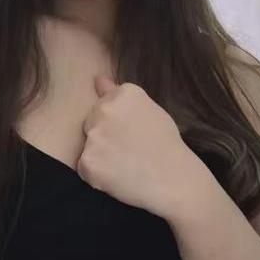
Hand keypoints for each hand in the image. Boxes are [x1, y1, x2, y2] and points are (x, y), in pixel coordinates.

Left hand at [75, 75, 205, 220]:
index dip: (116, 123)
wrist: (175, 180)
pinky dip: (97, 175)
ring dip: (99, 156)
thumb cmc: (167, 145)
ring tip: (125, 165)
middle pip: (91, 123)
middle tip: (128, 151)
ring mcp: (95, 136)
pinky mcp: (88, 162)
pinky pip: (84, 168)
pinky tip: (118, 177)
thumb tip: (98, 79)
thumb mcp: (151, 111)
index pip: (103, 104)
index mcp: (123, 94)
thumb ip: (119, 95)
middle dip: (103, 136)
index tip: (131, 134)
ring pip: (87, 145)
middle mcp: (105, 109)